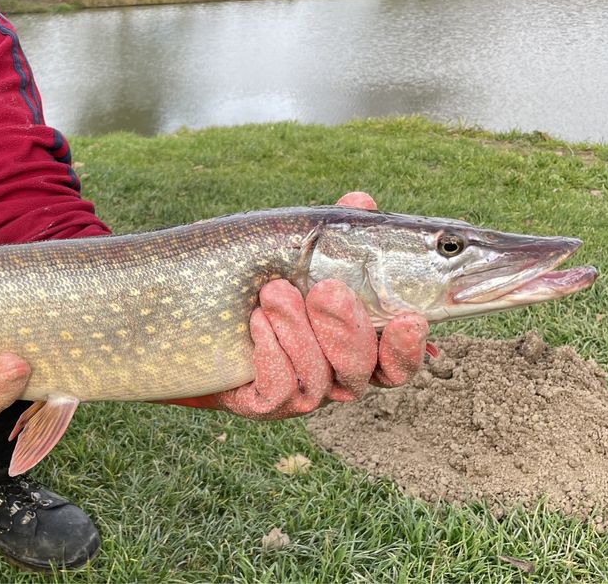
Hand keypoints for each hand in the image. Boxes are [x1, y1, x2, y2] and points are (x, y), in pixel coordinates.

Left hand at [171, 192, 430, 419]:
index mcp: (358, 344)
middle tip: (327, 288)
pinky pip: (278, 391)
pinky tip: (257, 322)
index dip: (408, 347)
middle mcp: (336, 376)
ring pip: (319, 380)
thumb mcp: (296, 252)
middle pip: (362, 370)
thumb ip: (334, 233)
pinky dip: (271, 352)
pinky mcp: (262, 405)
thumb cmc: (260, 281)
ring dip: (298, 332)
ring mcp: (300, 394)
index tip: (409, 318)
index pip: (397, 360)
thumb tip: (361, 201)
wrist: (198, 316)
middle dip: (348, 329)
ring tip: (274, 292)